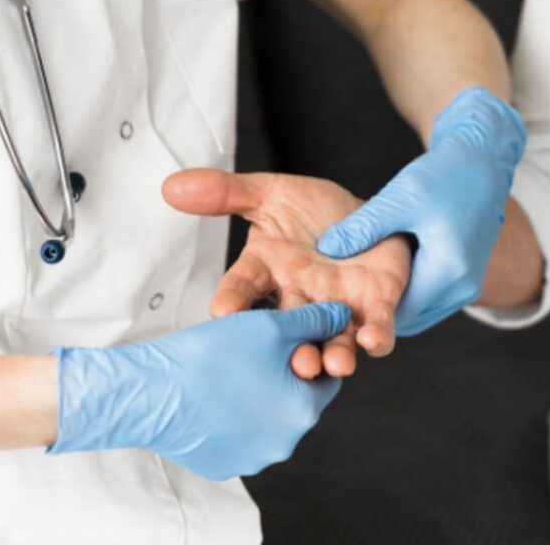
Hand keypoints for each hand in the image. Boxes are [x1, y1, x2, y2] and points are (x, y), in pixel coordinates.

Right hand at [47, 302, 349, 480]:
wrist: (151, 394)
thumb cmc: (212, 356)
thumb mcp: (269, 326)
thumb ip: (313, 320)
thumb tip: (342, 316)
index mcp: (304, 411)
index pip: (325, 376)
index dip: (308, 351)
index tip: (284, 338)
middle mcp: (285, 444)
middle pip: (296, 400)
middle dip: (282, 375)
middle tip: (253, 351)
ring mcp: (253, 459)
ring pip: (267, 420)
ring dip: (257, 397)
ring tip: (228, 370)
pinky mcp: (223, 465)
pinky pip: (238, 437)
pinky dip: (231, 418)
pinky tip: (210, 395)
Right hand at [162, 169, 411, 377]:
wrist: (370, 217)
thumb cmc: (315, 212)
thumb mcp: (270, 194)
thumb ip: (226, 193)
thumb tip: (173, 186)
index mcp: (267, 271)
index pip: (241, 289)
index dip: (231, 300)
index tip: (221, 312)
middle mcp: (299, 297)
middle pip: (286, 328)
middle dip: (286, 347)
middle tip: (288, 360)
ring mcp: (337, 307)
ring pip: (331, 340)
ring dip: (332, 355)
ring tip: (332, 364)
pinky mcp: (375, 307)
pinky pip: (376, 328)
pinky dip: (376, 339)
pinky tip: (373, 341)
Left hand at [318, 86, 525, 335]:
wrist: (484, 164)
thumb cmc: (445, 175)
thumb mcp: (399, 198)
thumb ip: (363, 226)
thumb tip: (325, 250)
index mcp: (449, 270)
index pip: (400, 311)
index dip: (366, 312)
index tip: (335, 305)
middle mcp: (463, 288)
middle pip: (410, 317)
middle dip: (377, 311)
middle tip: (339, 304)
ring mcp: (467, 287)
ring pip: (420, 311)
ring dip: (393, 304)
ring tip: (356, 292)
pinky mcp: (465, 280)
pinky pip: (430, 299)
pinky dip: (408, 293)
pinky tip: (382, 279)